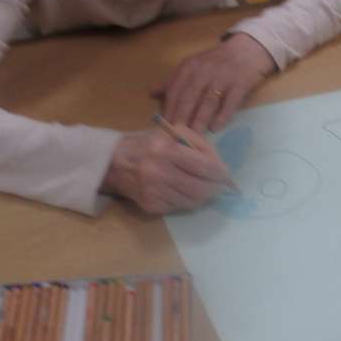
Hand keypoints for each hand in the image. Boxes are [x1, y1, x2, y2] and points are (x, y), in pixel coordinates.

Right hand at [101, 125, 233, 213]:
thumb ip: (200, 146)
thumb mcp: (174, 133)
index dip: (221, 174)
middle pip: (201, 189)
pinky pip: (179, 207)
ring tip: (202, 188)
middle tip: (220, 187)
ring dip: (202, 197)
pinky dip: (186, 201)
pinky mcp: (150, 206)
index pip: (205, 167)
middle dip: (215, 189)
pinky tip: (181, 191)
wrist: (113, 162)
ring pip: (192, 202)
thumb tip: (222, 169)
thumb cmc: (149, 144)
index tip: (227, 176)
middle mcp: (158, 172)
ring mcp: (153, 191)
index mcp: (166, 149)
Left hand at [154, 33, 275, 133]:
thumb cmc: (216, 63)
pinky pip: (230, 101)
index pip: (175, 90)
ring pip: (208, 101)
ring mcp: (223, 77)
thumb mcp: (193, 67)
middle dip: (181, 117)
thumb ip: (174, 81)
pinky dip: (223, 115)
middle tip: (175, 136)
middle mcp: (204, 70)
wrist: (247, 50)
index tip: (163, 128)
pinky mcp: (240, 83)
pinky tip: (216, 128)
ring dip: (199, 119)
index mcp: (189, 67)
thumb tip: (151, 94)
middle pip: (189, 96)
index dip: (168, 109)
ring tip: (193, 136)